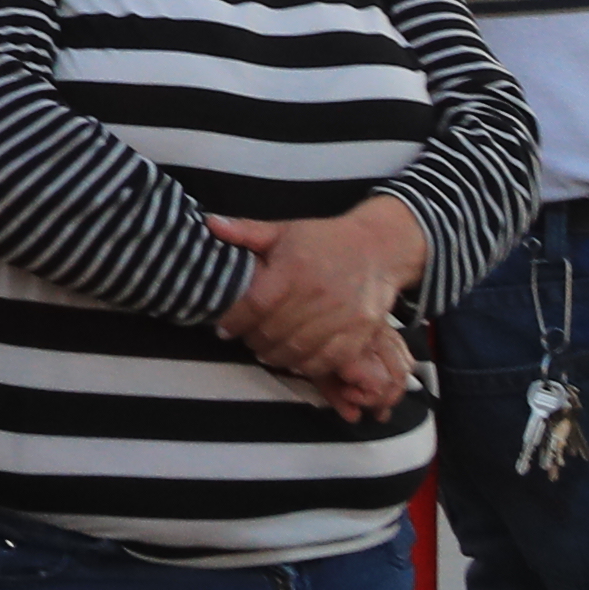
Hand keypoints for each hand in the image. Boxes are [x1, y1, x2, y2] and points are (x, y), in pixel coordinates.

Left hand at [210, 197, 427, 414]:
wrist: (378, 247)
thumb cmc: (326, 239)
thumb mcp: (284, 229)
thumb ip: (246, 231)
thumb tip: (210, 223)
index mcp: (294, 269)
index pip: (255, 305)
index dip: (235, 322)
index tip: (224, 329)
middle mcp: (317, 295)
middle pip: (274, 332)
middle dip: (254, 341)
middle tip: (247, 341)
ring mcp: (342, 317)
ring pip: (299, 351)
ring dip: (277, 357)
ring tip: (267, 352)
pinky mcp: (361, 333)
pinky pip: (329, 360)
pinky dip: (309, 366)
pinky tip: (296, 360)